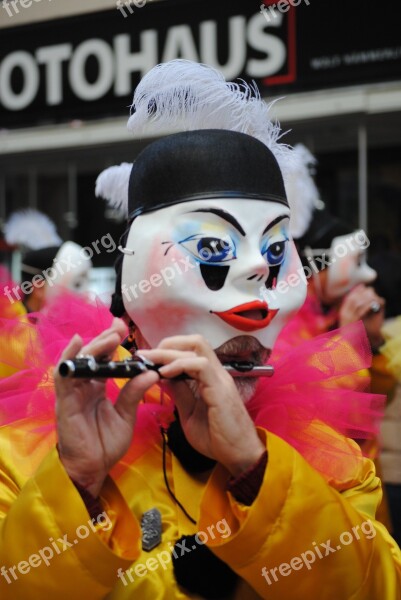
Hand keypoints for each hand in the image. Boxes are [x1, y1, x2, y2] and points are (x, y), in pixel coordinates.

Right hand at [54, 319, 158, 496]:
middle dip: (105, 339)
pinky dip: (69, 358)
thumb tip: (151, 371)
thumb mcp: (126, 415)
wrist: (93, 469)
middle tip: (120, 327)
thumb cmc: (106, 444)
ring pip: (80, 361)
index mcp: (97, 387)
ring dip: (94, 346)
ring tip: (111, 337)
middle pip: (92, 356)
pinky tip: (78, 343)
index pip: (105, 359)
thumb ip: (134, 393)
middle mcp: (84, 386)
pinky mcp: (65, 401)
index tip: (125, 328)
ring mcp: (73, 392)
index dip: (112, 343)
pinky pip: (64, 375)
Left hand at [140, 335, 264, 476]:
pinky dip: (180, 364)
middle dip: (168, 343)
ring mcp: (220, 378)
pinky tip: (164, 373)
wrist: (239, 456)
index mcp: (210, 377)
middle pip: (194, 341)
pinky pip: (200, 366)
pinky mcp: (220, 389)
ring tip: (150, 360)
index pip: (191, 349)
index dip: (168, 348)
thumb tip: (162, 377)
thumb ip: (180, 393)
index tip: (147, 357)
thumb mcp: (190, 413)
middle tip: (146, 355)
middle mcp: (216, 372)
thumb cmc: (217, 438)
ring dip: (169, 352)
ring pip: (197, 348)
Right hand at [338, 284, 384, 348]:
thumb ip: (353, 313)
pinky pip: (362, 311)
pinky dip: (368, 305)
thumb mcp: (350, 323)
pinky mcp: (356, 323)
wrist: (350, 349)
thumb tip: (359, 301)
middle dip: (362, 293)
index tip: (362, 286)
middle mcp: (344, 315)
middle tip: (370, 290)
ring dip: (366, 298)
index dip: (355, 291)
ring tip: (374, 296)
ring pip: (357, 303)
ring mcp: (349, 319)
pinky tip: (374, 303)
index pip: (348, 298)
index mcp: (343, 314)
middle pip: (353, 299)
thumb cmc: (353, 337)